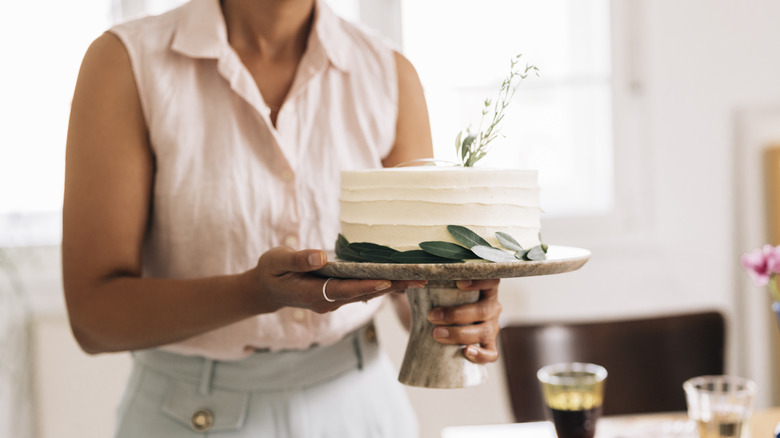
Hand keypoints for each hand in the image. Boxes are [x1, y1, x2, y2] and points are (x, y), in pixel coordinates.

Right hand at [252, 246, 425, 312]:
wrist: (267, 289)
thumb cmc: (271, 271)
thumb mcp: (278, 261)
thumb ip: (298, 259)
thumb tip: (321, 257)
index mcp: (314, 294)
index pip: (345, 290)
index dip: (366, 286)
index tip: (388, 281)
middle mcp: (329, 301)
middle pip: (364, 293)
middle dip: (392, 286)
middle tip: (420, 278)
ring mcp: (335, 300)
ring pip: (367, 293)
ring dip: (392, 285)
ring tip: (419, 276)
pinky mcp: (339, 295)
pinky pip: (363, 289)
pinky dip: (382, 283)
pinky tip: (400, 276)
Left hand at [427, 279, 501, 363]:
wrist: (434, 327)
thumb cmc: (436, 302)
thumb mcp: (432, 289)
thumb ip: (422, 280)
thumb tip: (406, 278)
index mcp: (483, 290)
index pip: (491, 281)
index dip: (480, 282)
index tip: (459, 284)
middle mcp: (491, 307)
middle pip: (484, 310)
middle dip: (456, 314)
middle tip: (432, 316)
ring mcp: (491, 328)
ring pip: (484, 331)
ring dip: (459, 333)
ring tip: (436, 334)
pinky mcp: (487, 347)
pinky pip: (491, 354)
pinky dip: (481, 354)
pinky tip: (466, 352)